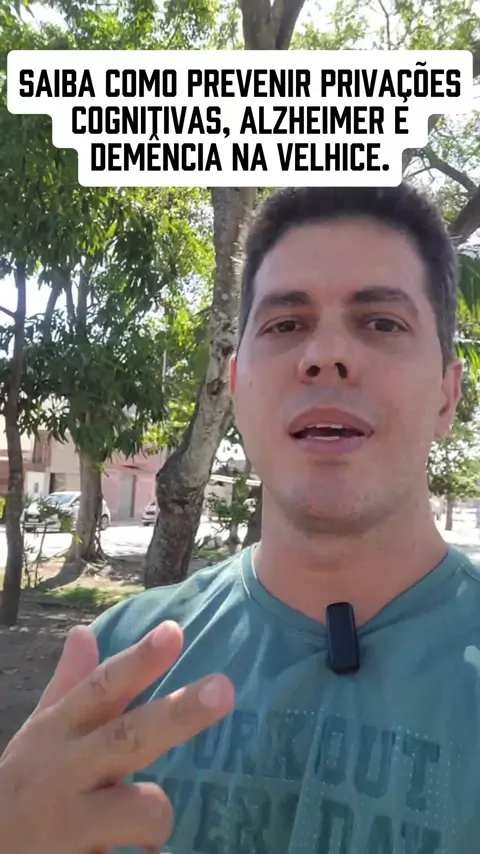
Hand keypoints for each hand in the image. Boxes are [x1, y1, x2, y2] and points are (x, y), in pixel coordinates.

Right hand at [0, 620, 234, 853]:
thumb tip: (83, 632)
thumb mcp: (39, 733)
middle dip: (176, 714)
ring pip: (137, 809)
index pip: (102, 688)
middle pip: (128, 737)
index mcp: (59, 732)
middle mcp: (65, 771)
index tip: (175, 631)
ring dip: (157, 813)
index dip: (139, 660)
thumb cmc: (24, 785)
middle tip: (225, 689)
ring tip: (152, 832)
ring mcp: (68, 825)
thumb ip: (68, 685)